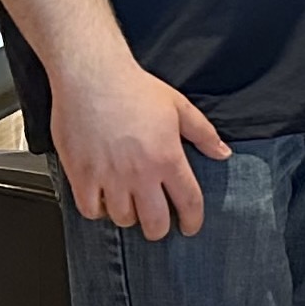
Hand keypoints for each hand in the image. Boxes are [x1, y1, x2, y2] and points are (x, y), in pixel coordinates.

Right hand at [51, 53, 228, 239]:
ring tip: (130, 206)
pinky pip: (90, 209)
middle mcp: (139, 173)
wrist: (92, 76)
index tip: (190, 227)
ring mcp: (109, 176)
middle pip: (154, 221)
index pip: (188, 202)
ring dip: (129, 217)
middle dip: (159, 230)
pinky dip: (98, 210)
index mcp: (167, 158)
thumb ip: (204, 134)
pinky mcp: (81, 174)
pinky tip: (103, 200)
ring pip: (122, 218)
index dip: (192, 220)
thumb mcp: (179, 107)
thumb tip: (223, 153)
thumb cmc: (133, 88)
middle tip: (158, 225)